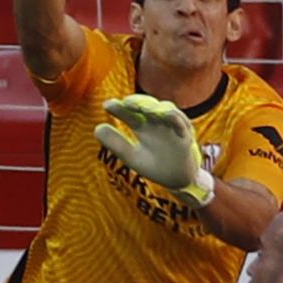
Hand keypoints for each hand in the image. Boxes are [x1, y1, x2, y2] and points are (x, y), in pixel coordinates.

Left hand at [93, 95, 213, 207]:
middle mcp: (156, 122)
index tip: (107, 105)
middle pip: (146, 106)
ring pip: (164, 110)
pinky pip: (181, 123)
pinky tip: (164, 114)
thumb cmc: (155, 166)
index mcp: (142, 126)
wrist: (178, 181)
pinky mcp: (185, 135)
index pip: (129, 113)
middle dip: (136, 102)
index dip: (119, 108)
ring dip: (154, 107)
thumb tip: (96, 128)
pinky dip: (174, 117)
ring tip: (143, 108)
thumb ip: (116, 144)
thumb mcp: (132, 157)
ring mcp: (171, 126)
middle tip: (125, 102)